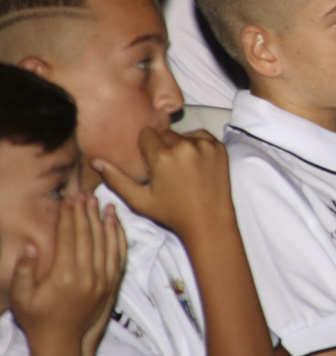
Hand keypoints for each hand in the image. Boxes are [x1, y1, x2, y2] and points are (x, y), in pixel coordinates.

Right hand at [11, 195, 125, 348]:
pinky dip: (119, 237)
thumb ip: (23, 270)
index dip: (69, 216)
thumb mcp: (22, 297)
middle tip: (84, 194)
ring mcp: (103, 280)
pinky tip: (116, 223)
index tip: (69, 200)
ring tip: (100, 202)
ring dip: (103, 220)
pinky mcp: (113, 284)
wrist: (63, 343)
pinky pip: (119, 255)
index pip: (69, 237)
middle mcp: (88, 275)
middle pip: (88, 235)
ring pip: (106, 242)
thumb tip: (30, 245)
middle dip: (85, 212)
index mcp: (65, 276)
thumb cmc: (38, 319)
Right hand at [93, 128, 233, 242]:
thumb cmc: (172, 213)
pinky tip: (195, 164)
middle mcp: (184, 146)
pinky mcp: (219, 147)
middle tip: (168, 170)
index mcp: (162, 157)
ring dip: (180, 146)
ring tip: (183, 169)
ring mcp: (204, 146)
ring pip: (183, 135)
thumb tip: (95, 160)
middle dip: (163, 148)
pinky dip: (197, 146)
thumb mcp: (139, 200)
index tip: (152, 165)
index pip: (147, 136)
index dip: (146, 150)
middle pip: (165, 134)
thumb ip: (116, 179)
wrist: (209, 221)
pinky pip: (201, 136)